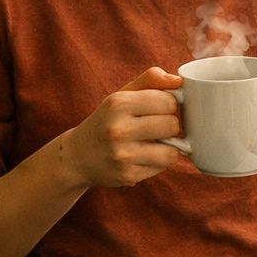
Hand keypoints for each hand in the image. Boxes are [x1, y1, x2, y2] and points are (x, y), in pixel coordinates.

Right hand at [60, 67, 183, 187]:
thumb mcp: (123, 95)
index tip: (160, 109)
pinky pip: (162, 167)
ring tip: (153, 143)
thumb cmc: (108, 120)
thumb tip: (178, 81)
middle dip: (170, 126)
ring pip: (172, 151)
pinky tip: (142, 156)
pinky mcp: (128, 175)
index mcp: (119, 104)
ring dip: (168, 147)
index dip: (169, 105)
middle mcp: (118, 130)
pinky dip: (157, 162)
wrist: (78, 155)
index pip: (169, 102)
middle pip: (173, 125)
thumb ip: (151, 80)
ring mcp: (123, 155)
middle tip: (156, 127)